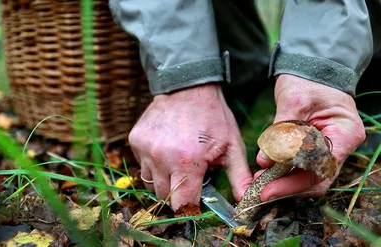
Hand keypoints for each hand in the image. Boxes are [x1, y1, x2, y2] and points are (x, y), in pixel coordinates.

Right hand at [129, 83, 252, 209]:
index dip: (191, 209)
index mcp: (187, 161)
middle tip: (192, 176)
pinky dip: (155, 165)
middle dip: (179, 193)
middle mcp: (161, 157)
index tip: (197, 204)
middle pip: (165, 197)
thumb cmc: (213, 117)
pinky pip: (143, 166)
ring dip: (166, 180)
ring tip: (179, 162)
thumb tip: (247, 202)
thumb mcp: (232, 146)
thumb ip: (239, 177)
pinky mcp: (135, 141)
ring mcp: (145, 149)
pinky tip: (167, 150)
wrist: (188, 87)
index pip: (182, 205)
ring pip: (152, 183)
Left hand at [256, 74, 365, 200]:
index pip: (320, 170)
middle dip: (287, 187)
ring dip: (285, 181)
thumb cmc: (307, 80)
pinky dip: (285, 171)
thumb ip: (280, 133)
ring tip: (260, 181)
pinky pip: (302, 166)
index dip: (293, 184)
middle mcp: (341, 145)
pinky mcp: (315, 147)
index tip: (268, 189)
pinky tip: (267, 172)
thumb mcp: (293, 103)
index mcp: (345, 134)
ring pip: (309, 176)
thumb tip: (265, 162)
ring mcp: (330, 148)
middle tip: (260, 190)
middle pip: (316, 179)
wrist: (311, 69)